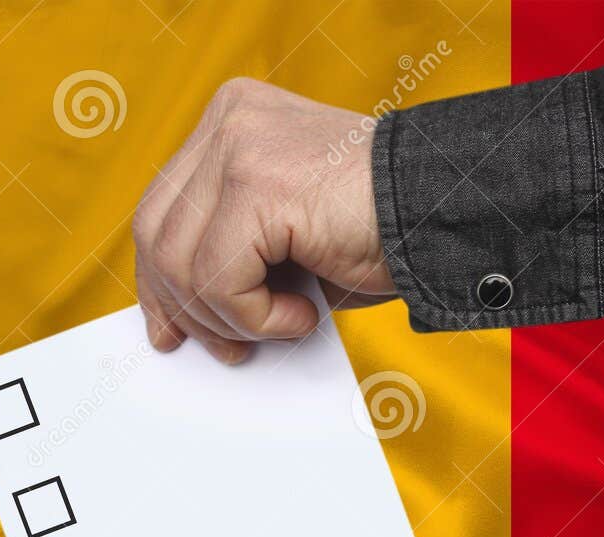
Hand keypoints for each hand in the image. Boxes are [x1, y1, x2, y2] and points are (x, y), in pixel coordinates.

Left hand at [133, 78, 393, 362]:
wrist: (447, 212)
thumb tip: (183, 314)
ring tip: (281, 327)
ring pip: (183, 262)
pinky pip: (220, 279)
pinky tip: (302, 314)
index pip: (161, 208)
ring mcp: (239, 146)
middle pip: (156, 232)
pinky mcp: (257, 184)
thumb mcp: (286, 237)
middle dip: (181, 306)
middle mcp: (228, 121)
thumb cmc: (379, 230)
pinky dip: (257, 317)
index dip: (159, 278)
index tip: (170, 326)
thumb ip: (233, 250)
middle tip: (220, 349)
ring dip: (230, 319)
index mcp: (231, 120)